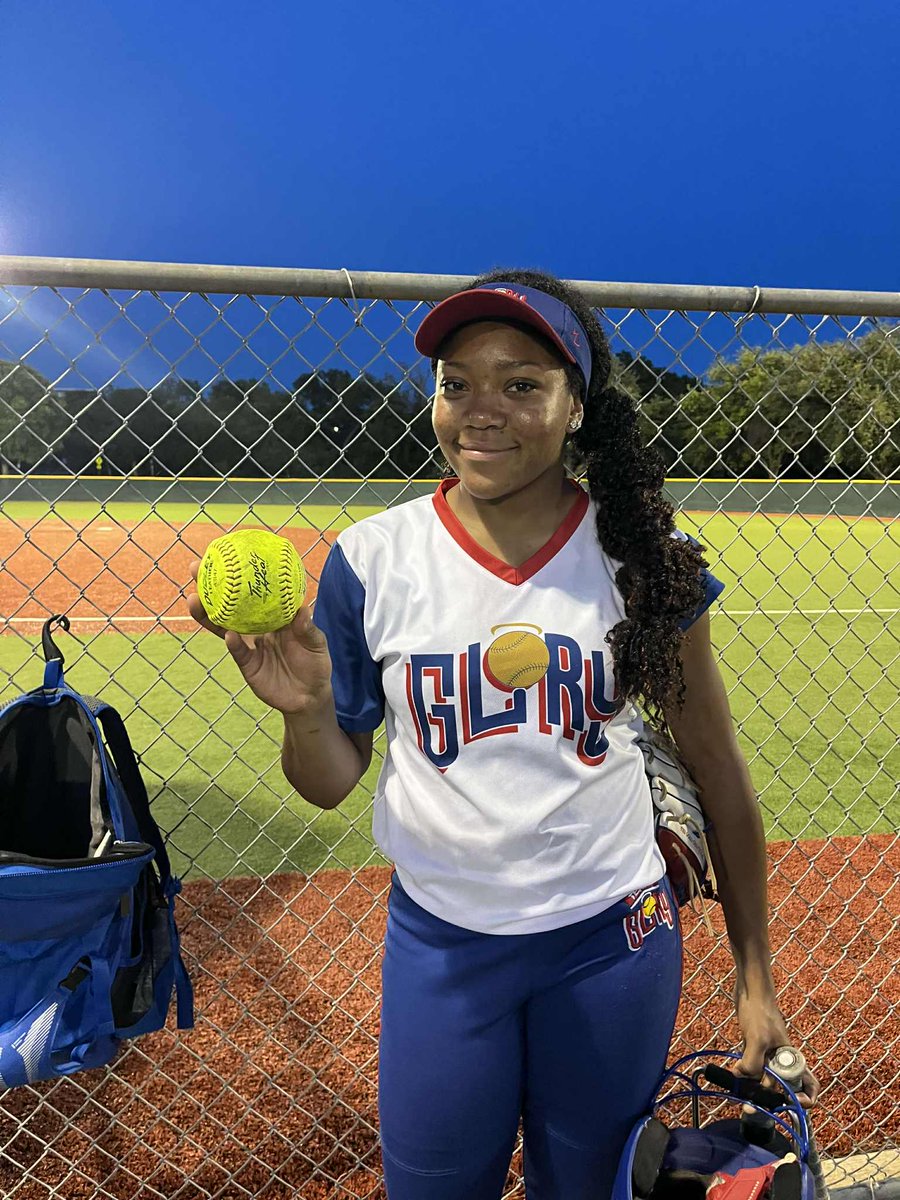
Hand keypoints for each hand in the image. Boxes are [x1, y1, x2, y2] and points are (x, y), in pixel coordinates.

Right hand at [186, 560, 333, 716]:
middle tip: (196, 569)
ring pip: (223, 626)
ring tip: (194, 599)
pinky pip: (237, 652)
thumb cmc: (315, 663)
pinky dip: (233, 643)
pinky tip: (227, 635)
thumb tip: (303, 609)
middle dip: (211, 586)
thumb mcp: (316, 643)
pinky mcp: (247, 665)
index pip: (252, 590)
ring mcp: (249, 645)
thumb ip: (308, 629)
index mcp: (273, 614)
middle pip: (230, 603)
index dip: (238, 574)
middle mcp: (256, 626)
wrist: (310, 696)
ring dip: (208, 614)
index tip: (224, 554)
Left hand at [733, 987, 820, 1108]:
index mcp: (791, 1059)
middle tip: (749, 1107)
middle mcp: (783, 1059)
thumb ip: (753, 1063)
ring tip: (738, 1096)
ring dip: (752, 1089)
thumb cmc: (759, 1011)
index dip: (804, 1100)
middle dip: (768, 1100)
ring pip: (764, 1079)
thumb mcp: (757, 1039)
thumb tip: (743, 1079)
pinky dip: (743, 1074)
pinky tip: (731, 1076)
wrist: (749, 989)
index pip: (809, 1085)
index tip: (790, 1104)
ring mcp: (769, 1054)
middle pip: (783, 1088)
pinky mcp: (754, 1047)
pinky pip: (751, 1068)